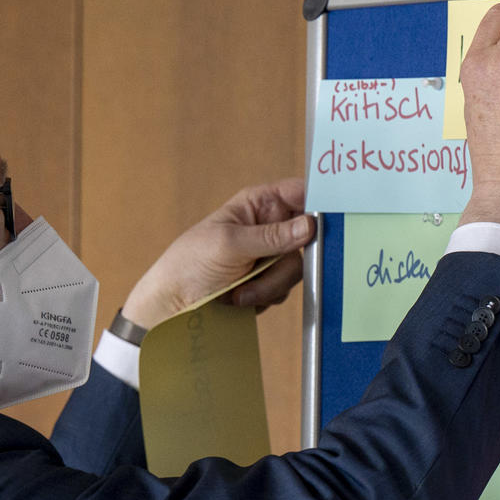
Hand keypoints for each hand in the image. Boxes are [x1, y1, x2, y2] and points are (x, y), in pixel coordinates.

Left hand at [121, 178, 313, 326]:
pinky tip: (240, 298)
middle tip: (268, 267)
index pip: (300, 193)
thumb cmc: (190, 264)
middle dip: (285, 258)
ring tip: (239, 291)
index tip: (325, 221)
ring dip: (269, 284)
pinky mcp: (270, 283)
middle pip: (307, 237)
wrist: (173, 306)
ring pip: (297, 268)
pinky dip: (266, 297)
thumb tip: (310, 225)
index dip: (319, 202)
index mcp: (258, 204)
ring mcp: (271, 256)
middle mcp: (270, 227)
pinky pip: (288, 290)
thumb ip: (272, 236)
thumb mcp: (229, 244)